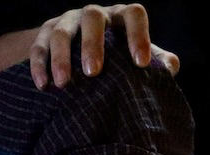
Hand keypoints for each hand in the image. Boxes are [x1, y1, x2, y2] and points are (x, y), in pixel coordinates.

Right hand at [25, 4, 178, 89]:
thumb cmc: (116, 59)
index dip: (139, 36)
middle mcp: (94, 14)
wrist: (76, 52)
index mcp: (120, 18)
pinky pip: (39, 47)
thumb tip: (170, 67)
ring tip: (64, 84)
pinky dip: (40, 66)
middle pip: (93, 19)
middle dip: (92, 45)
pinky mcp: (44, 33)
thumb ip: (156, 61)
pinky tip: (44, 86)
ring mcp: (67, 21)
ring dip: (61, 58)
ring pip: (62, 33)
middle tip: (93, 73)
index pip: (133, 14)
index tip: (142, 64)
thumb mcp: (134, 57)